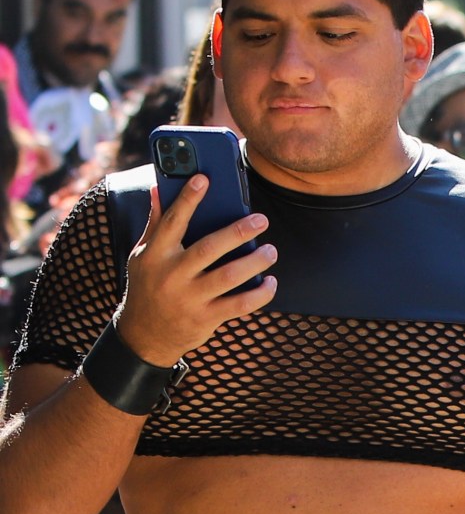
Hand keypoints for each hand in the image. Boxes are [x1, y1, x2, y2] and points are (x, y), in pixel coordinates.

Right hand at [114, 173, 277, 366]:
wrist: (143, 335)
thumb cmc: (148, 286)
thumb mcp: (143, 255)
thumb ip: (155, 223)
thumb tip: (158, 187)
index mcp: (155, 254)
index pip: (172, 221)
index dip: (187, 199)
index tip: (204, 178)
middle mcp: (172, 274)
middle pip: (209, 248)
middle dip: (238, 232)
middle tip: (261, 220)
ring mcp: (190, 298)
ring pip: (230, 276)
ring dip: (255, 262)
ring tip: (270, 251)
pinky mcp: (206, 318)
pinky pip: (240, 305)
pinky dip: (260, 294)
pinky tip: (270, 282)